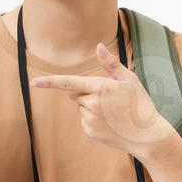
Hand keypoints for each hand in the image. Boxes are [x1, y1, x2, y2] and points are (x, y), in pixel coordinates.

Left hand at [29, 41, 173, 156]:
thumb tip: (99, 46)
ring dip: (91, 107)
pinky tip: (110, 123)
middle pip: (76, 94)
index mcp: (100, 88)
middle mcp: (92, 104)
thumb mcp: (129, 79)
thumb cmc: (140, 103)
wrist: (147, 135)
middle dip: (87, 93)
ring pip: (81, 108)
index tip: (34, 83)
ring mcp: (90, 120)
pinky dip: (94, 120)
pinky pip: (85, 121)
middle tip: (110, 100)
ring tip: (113, 113)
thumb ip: (111, 63)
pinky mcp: (90, 132)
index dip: (50, 82)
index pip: (69, 83)